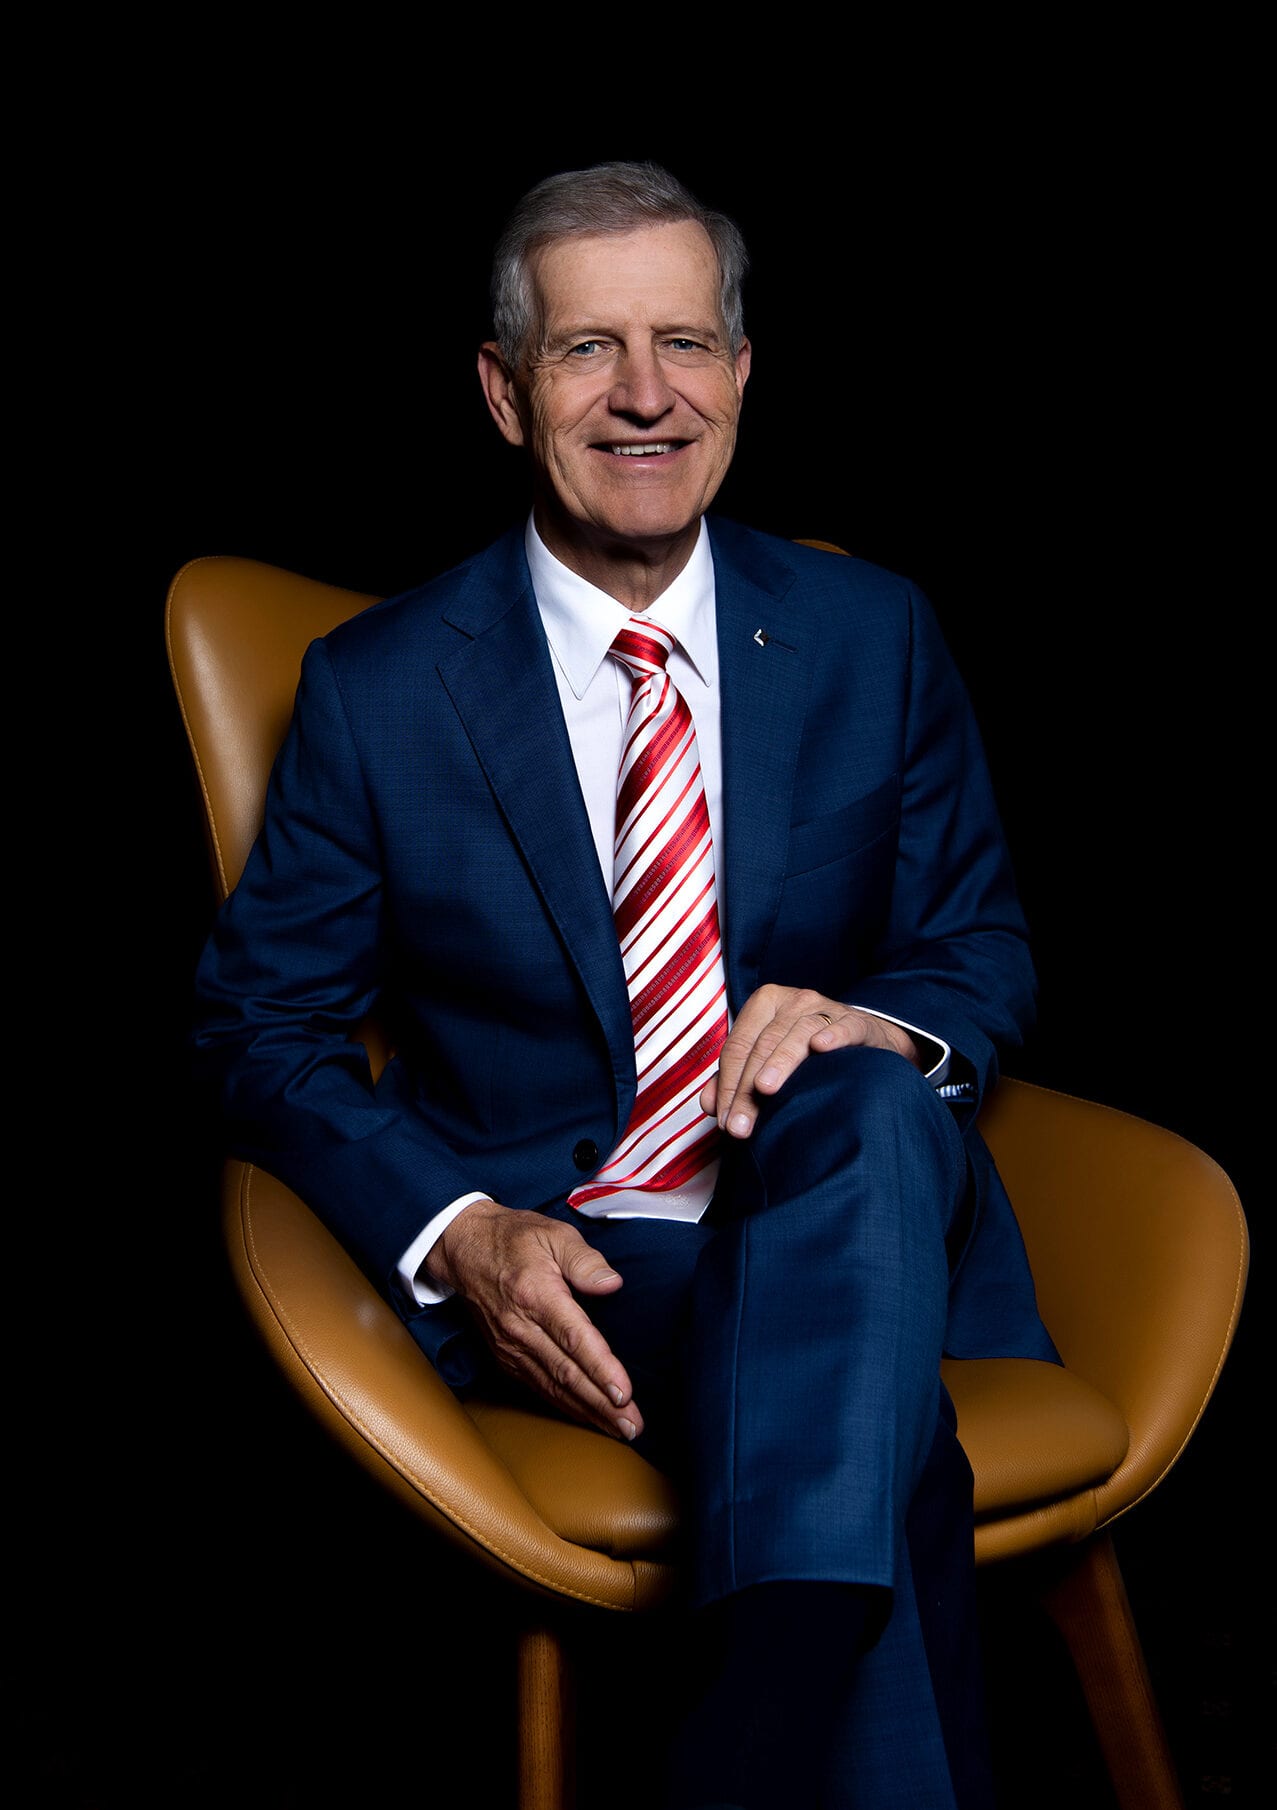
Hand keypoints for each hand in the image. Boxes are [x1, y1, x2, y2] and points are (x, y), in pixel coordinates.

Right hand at [424, 1199, 642, 1441]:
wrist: (464, 1248)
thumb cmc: (514, 1238)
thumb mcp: (554, 1234)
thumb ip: (585, 1260)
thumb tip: (612, 1284)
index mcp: (536, 1294)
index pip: (574, 1338)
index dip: (600, 1368)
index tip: (624, 1392)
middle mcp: (521, 1327)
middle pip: (567, 1373)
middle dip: (602, 1404)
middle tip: (632, 1427)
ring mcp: (510, 1346)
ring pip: (553, 1388)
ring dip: (587, 1412)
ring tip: (619, 1430)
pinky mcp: (505, 1357)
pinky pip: (538, 1388)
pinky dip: (564, 1406)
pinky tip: (587, 1416)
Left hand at [699, 985, 919, 1138]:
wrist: (863, 1043)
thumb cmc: (807, 1054)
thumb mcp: (767, 1062)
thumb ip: (734, 1080)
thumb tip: (709, 1105)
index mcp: (764, 1005)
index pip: (738, 1046)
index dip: (729, 1085)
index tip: (726, 1122)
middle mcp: (793, 1001)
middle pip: (762, 1044)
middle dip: (748, 1088)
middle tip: (741, 1126)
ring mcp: (825, 1007)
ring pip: (797, 1034)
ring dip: (780, 1063)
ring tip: (766, 1090)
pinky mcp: (856, 1021)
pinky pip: (843, 1026)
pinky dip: (832, 1035)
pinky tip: (821, 1048)